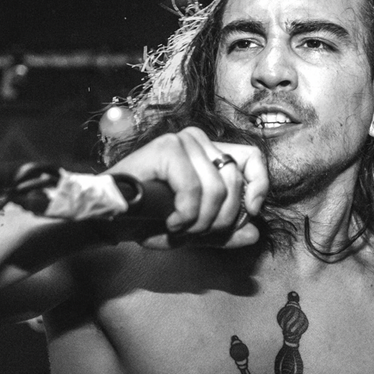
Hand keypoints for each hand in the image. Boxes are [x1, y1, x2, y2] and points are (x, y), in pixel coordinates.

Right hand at [106, 127, 268, 248]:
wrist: (114, 220)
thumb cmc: (151, 219)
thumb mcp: (197, 229)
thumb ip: (226, 232)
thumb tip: (255, 234)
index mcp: (209, 152)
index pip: (252, 158)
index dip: (258, 187)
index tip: (250, 212)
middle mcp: (197, 140)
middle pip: (235, 182)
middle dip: (220, 218)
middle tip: (194, 229)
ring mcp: (181, 141)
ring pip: (216, 189)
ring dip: (200, 221)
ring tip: (179, 226)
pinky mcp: (166, 148)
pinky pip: (194, 189)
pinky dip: (185, 214)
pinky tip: (170, 220)